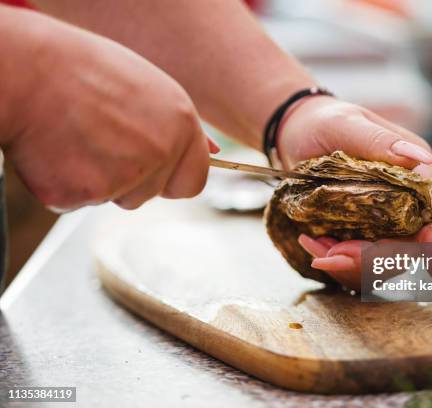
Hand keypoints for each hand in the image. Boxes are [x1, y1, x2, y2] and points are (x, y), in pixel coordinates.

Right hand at [2, 12, 217, 209]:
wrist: (24, 71)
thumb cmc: (82, 70)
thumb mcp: (147, 87)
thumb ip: (180, 126)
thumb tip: (214, 153)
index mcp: (181, 124)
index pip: (194, 181)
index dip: (172, 177)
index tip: (154, 168)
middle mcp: (161, 152)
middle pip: (153, 194)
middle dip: (134, 180)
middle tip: (102, 140)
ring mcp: (124, 176)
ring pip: (117, 198)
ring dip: (99, 180)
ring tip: (77, 136)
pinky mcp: (83, 194)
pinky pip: (78, 201)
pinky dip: (65, 184)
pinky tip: (56, 149)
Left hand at [277, 96, 431, 288]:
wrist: (296, 134)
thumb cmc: (324, 121)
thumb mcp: (346, 124)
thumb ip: (380, 140)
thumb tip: (420, 157)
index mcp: (415, 173)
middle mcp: (406, 202)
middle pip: (409, 247)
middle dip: (374, 259)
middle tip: (334, 255)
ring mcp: (385, 222)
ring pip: (382, 262)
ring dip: (350, 265)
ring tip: (316, 248)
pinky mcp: (362, 235)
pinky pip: (357, 261)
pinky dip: (335, 261)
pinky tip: (312, 243)